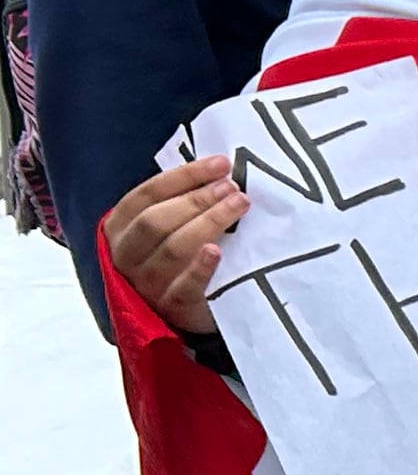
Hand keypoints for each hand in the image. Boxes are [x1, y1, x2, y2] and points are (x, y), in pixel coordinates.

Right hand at [105, 154, 244, 338]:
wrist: (183, 310)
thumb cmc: (176, 258)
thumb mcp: (167, 227)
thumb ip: (178, 202)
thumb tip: (217, 170)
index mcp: (119, 230)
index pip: (144, 196)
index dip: (183, 176)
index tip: (221, 163)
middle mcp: (126, 257)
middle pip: (155, 222)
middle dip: (197, 199)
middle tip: (232, 186)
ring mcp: (147, 284)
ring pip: (173, 248)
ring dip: (208, 221)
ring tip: (239, 204)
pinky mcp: (173, 307)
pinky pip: (185, 285)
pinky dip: (200, 266)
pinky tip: (217, 250)